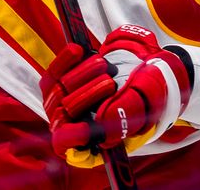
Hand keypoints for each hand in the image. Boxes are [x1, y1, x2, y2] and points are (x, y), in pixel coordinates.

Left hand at [39, 25, 192, 167]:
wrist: (144, 67)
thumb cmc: (146, 91)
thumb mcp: (144, 101)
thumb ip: (126, 112)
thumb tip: (103, 123)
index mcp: (93, 141)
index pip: (69, 147)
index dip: (73, 140)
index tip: (84, 129)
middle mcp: (73, 125)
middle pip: (61, 115)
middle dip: (88, 96)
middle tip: (111, 83)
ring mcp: (64, 103)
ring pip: (57, 91)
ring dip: (82, 74)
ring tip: (106, 66)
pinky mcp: (60, 80)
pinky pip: (53, 72)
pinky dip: (66, 60)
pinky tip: (79, 50)